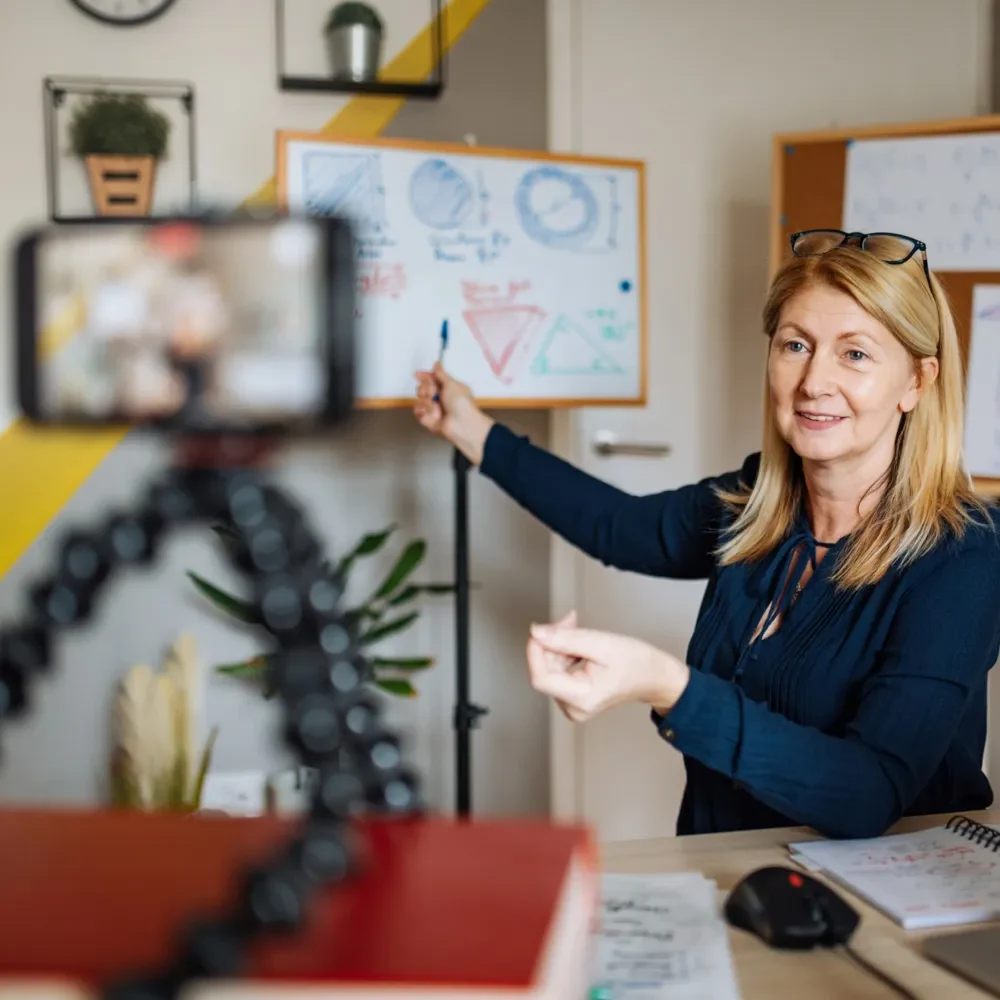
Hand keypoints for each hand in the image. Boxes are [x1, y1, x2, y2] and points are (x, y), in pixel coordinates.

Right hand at [413, 363, 493, 464]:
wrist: (462, 425)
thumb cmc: (461, 403)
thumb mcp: (452, 384)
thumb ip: (441, 374)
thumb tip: (437, 363)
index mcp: (447, 387)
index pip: (432, 379)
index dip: (424, 376)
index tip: (417, 374)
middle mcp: (439, 397)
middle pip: (423, 387)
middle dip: (426, 389)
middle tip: (434, 393)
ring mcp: (433, 409)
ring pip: (419, 399)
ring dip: (427, 402)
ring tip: (436, 408)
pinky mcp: (428, 419)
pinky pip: (418, 411)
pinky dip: (425, 412)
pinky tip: (433, 414)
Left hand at [526, 615, 689, 722]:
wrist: (656, 677)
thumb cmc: (637, 663)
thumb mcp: (602, 644)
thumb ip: (566, 639)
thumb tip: (537, 633)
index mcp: (581, 698)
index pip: (540, 677)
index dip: (535, 650)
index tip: (540, 628)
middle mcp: (574, 707)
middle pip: (546, 670)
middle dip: (552, 641)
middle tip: (568, 619)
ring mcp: (573, 705)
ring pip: (551, 668)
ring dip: (559, 644)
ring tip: (576, 626)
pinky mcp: (574, 697)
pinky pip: (559, 672)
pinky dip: (564, 653)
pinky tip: (577, 642)